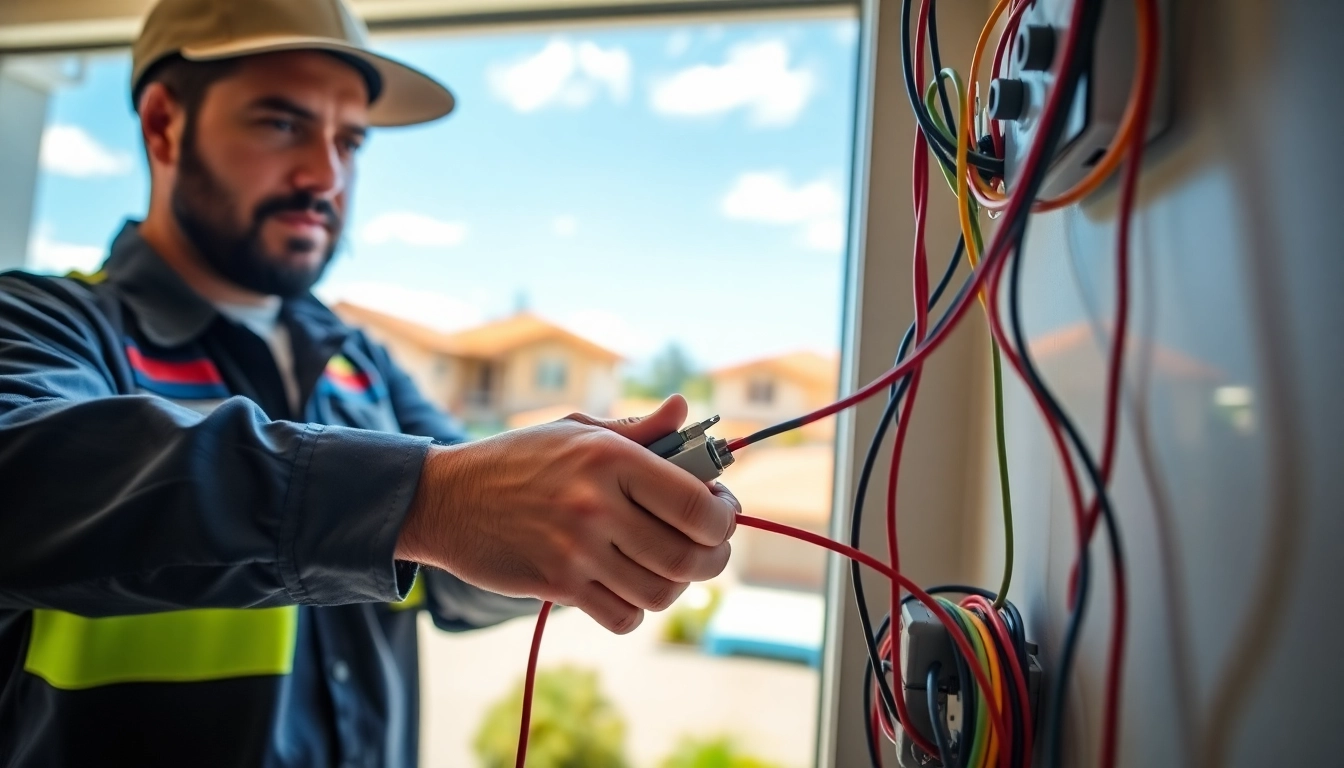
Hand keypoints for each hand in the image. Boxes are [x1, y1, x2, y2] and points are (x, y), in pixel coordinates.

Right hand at [396, 395, 739, 633]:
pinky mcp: (557, 584)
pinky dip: (635, 609)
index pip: (695, 503)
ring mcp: (577, 550)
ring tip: (666, 567)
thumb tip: (682, 408)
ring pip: (661, 591)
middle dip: (712, 558)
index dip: (723, 517)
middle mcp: (597, 505)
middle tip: (707, 549)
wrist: (447, 497)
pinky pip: (623, 616)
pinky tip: (626, 586)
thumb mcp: (575, 431)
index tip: (720, 513)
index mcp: (610, 457)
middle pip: (689, 556)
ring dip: (675, 586)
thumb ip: (637, 430)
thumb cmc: (517, 459)